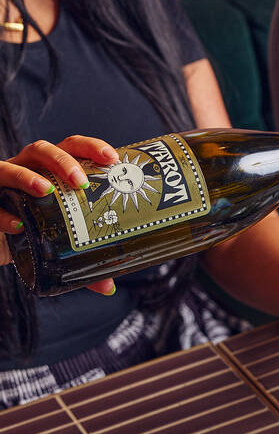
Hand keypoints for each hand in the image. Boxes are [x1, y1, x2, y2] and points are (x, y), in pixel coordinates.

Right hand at [0, 136, 119, 294]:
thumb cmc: (31, 236)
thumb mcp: (59, 246)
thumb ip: (81, 263)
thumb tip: (109, 287)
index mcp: (50, 172)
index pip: (71, 147)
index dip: (91, 146)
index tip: (113, 158)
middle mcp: (24, 171)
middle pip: (42, 150)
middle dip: (62, 161)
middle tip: (80, 182)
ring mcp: (1, 185)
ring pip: (8, 167)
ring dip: (26, 176)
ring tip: (45, 190)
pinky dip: (1, 214)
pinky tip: (16, 225)